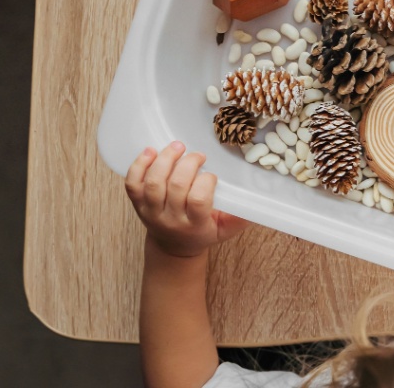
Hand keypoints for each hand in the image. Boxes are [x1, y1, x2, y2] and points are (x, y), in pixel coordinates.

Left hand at [124, 142, 249, 257]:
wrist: (173, 247)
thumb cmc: (203, 233)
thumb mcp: (226, 230)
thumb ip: (241, 216)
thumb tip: (261, 201)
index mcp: (194, 225)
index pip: (198, 200)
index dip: (206, 182)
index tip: (212, 176)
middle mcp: (170, 219)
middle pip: (175, 187)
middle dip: (188, 164)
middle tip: (198, 156)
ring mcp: (151, 211)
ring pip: (153, 183)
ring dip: (165, 160)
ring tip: (177, 147)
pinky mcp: (137, 204)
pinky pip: (132, 183)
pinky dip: (138, 165)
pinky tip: (151, 152)